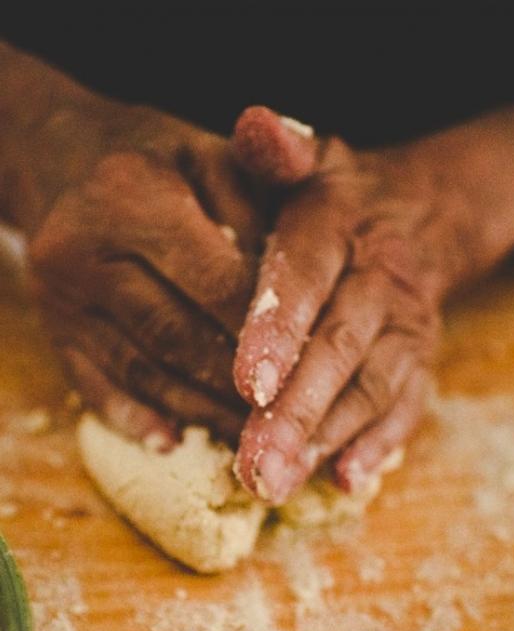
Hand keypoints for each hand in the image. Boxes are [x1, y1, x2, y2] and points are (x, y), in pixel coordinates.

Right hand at [29, 103, 264, 444]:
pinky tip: (174, 442)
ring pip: (142, 371)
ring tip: (249, 442)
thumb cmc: (161, 158)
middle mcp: (84, 251)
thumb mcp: (217, 156)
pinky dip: (137, 419)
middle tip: (286, 425)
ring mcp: (60, 298)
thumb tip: (295, 297)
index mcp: (132, 196)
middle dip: (235, 386)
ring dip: (199, 412)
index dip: (264, 334)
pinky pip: (95, 386)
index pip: (215, 281)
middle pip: (176, 335)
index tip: (311, 375)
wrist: (66, 160)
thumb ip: (262, 210)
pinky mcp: (53, 330)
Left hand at [231, 106, 480, 502]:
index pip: (308, 273)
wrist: (417, 218)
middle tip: (253, 463)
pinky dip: (377, 445)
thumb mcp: (309, 159)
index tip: (247, 380)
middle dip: (297, 409)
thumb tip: (254, 124)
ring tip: (277, 482)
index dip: (280, 324)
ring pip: (369, 389)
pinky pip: (405, 406)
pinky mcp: (418, 361)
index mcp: (342, 225)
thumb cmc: (336, 197)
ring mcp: (406, 327)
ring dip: (325, 439)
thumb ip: (277, 149)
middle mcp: (380, 279)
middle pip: (340, 347)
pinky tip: (343, 481)